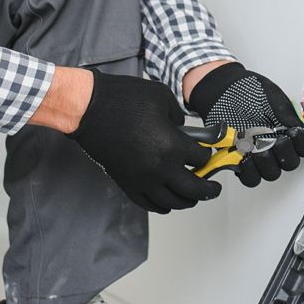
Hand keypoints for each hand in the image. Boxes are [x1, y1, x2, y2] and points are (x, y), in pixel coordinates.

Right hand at [68, 73, 223, 213]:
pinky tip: (169, 201)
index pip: (202, 159)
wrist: (89, 109)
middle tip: (214, 187)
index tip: (209, 152)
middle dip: (208, 189)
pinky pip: (150, 204)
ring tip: (194, 195)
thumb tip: (183, 129)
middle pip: (194, 189)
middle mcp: (160, 168)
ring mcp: (142, 179)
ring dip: (188, 200)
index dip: (208, 154)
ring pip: (173, 202)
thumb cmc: (122, 99)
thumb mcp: (162, 98)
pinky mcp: (127, 183)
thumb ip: (179, 116)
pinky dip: (163, 205)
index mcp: (172, 146)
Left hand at [185, 63, 303, 186]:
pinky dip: (249, 170)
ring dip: (267, 163)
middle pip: (290, 163)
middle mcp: (275, 145)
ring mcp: (258, 154)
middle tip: (276, 140)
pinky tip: (244, 156)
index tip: (293, 133)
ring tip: (258, 149)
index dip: (303, 143)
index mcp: (288, 130)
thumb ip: (287, 115)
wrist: (222, 90)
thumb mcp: (272, 98)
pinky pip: (250, 177)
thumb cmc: (247, 91)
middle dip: (285, 154)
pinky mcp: (240, 161)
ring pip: (271, 173)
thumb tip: (301, 129)